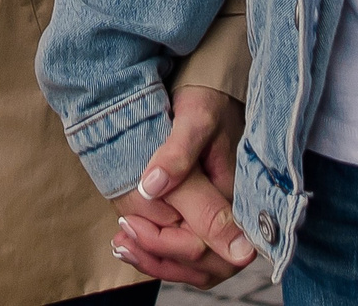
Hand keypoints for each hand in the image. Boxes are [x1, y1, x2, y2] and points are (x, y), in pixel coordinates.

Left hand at [109, 86, 252, 286]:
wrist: (211, 91)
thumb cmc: (208, 101)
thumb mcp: (194, 120)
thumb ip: (178, 155)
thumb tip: (153, 189)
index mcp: (235, 197)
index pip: (206, 246)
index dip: (166, 243)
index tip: (131, 221)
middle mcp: (234, 216)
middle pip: (206, 267)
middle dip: (160, 259)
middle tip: (122, 238)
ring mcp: (222, 218)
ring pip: (197, 266)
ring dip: (157, 260)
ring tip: (122, 244)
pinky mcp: (207, 214)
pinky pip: (189, 248)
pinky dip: (160, 253)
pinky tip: (132, 241)